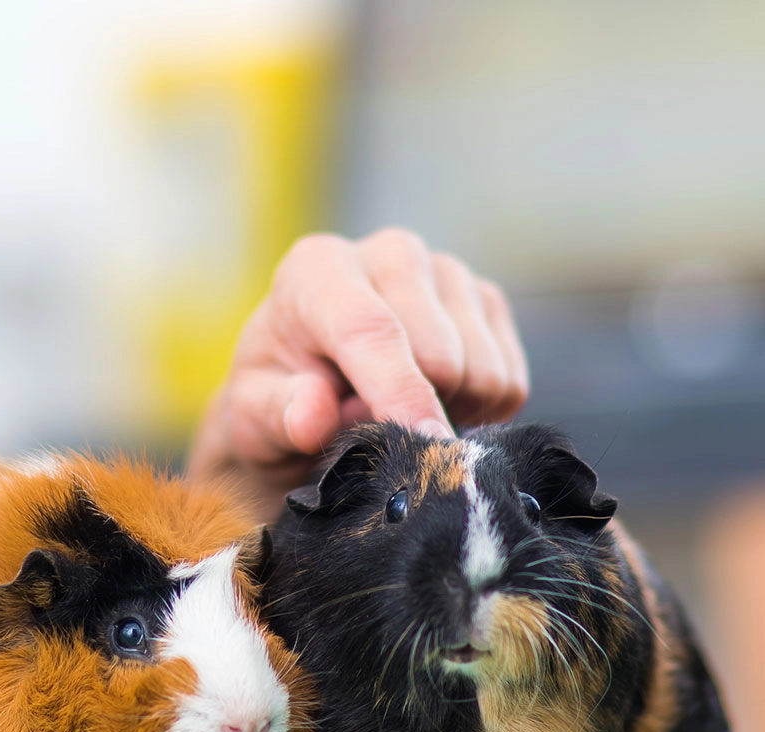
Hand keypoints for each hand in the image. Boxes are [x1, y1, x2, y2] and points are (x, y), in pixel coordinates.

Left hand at [188, 228, 528, 519]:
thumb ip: (276, 414)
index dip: (400, 392)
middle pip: (440, 356)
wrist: (315, 388)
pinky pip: (511, 379)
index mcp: (318, 268)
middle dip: (415, 413)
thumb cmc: (279, 400)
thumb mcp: (254, 418)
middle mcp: (390, 253)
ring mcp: (446, 271)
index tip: (424, 445)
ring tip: (401, 415)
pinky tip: (438, 405)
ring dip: (450, 413)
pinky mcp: (487, 299)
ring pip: (483, 370)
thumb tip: (313, 412)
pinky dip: (481, 410)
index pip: (370, 329)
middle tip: (374, 430)